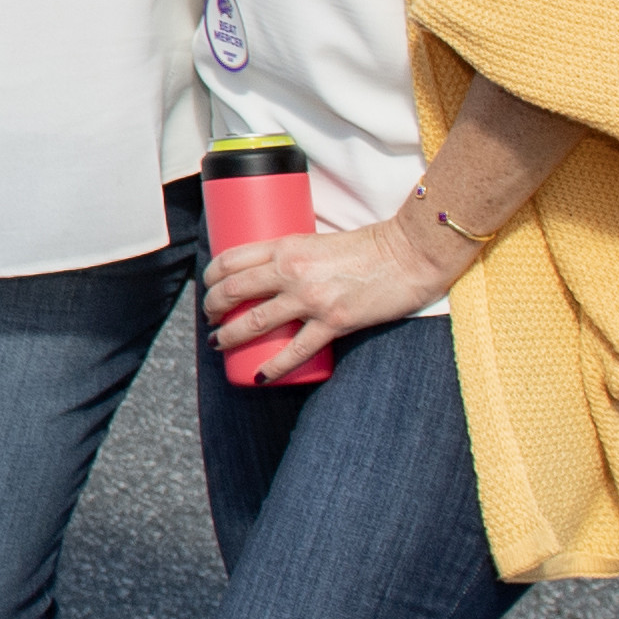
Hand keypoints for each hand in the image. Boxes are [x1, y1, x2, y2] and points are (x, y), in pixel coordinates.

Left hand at [199, 206, 466, 381]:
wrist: (410, 255)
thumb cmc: (371, 246)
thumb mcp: (321, 241)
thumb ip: (298, 257)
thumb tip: (275, 275)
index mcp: (287, 245)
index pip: (232, 258)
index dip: (211, 275)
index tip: (208, 285)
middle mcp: (292, 270)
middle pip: (234, 289)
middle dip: (213, 306)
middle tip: (210, 316)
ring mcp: (311, 298)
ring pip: (255, 322)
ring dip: (230, 335)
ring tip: (219, 342)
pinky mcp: (333, 322)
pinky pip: (295, 351)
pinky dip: (272, 367)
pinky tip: (259, 376)